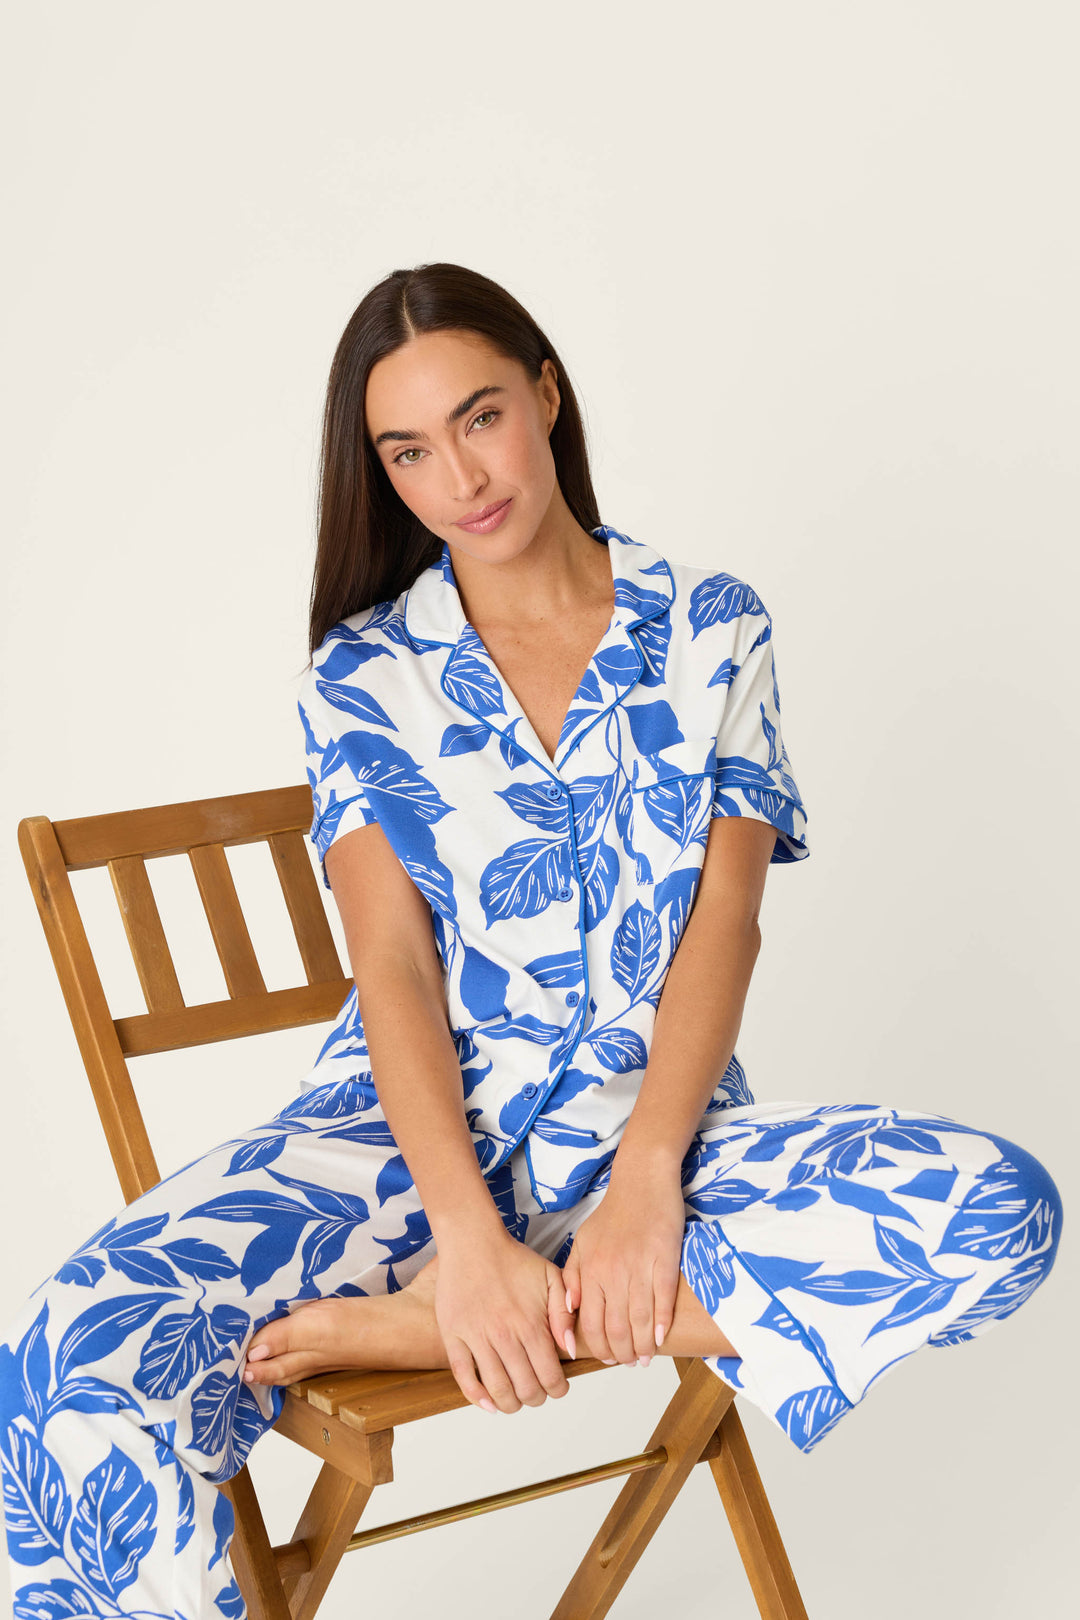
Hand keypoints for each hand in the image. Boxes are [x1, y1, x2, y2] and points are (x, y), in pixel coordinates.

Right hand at [434, 1225, 576, 1413]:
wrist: (473, 1241)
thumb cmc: (513, 1259)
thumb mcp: (551, 1277)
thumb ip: (564, 1313)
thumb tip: (570, 1349)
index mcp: (531, 1324)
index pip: (550, 1377)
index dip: (557, 1390)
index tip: (557, 1387)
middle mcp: (505, 1336)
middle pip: (525, 1389)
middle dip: (536, 1398)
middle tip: (537, 1392)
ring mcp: (476, 1338)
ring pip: (497, 1389)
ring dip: (510, 1403)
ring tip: (516, 1399)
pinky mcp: (453, 1336)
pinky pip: (463, 1377)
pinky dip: (477, 1397)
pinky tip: (488, 1402)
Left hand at [562, 1159, 686, 1365]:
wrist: (642, 1180)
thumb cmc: (613, 1213)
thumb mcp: (583, 1242)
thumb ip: (573, 1278)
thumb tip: (570, 1312)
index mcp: (590, 1270)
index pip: (591, 1323)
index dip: (600, 1347)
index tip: (607, 1358)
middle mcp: (612, 1272)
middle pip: (616, 1328)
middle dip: (622, 1353)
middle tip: (628, 1362)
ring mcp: (640, 1267)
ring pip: (641, 1321)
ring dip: (643, 1346)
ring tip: (645, 1357)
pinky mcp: (665, 1260)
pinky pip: (663, 1300)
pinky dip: (662, 1324)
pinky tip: (661, 1338)